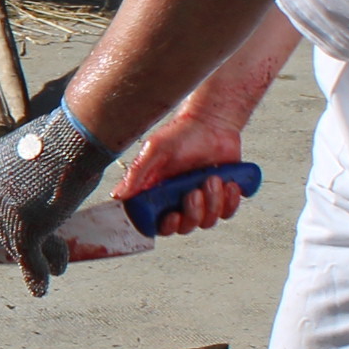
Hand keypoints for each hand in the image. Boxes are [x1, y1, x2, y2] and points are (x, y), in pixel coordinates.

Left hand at [0, 103, 118, 298]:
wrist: (78, 135)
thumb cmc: (64, 138)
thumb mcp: (31, 155)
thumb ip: (21, 181)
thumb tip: (30, 206)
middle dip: (17, 243)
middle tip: (45, 249)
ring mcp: (2, 211)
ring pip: (17, 246)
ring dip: (39, 258)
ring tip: (59, 263)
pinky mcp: (24, 228)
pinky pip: (30, 260)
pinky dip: (37, 276)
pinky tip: (42, 287)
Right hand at [116, 110, 251, 236]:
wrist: (212, 122)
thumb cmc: (181, 133)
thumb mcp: (155, 151)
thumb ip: (137, 173)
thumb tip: (119, 195)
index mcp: (161, 194)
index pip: (160, 224)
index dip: (167, 226)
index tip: (173, 216)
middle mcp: (181, 201)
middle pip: (186, 226)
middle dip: (193, 212)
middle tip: (194, 191)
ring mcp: (203, 200)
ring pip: (208, 221)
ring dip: (213, 202)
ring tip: (212, 178)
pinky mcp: (222, 196)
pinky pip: (228, 212)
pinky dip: (230, 201)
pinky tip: (228, 183)